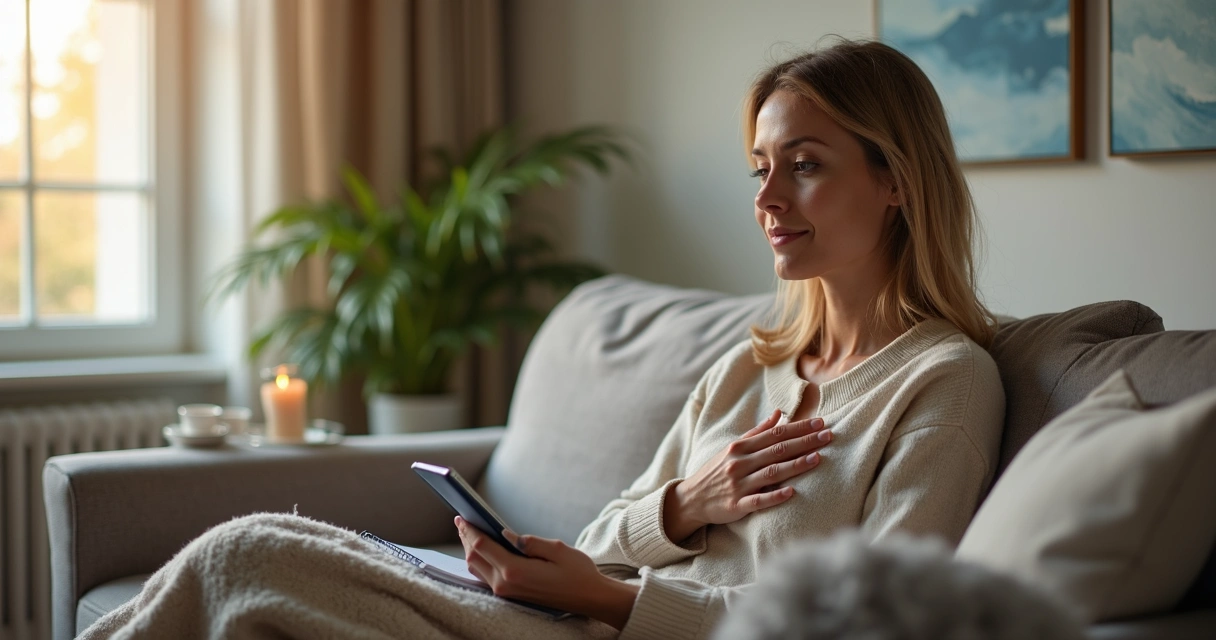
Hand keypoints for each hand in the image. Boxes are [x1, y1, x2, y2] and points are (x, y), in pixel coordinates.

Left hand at [455, 517, 638, 628]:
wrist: (589, 598)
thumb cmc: (577, 572)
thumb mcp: (557, 548)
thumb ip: (528, 541)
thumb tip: (505, 533)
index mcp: (515, 571)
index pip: (482, 546)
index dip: (470, 530)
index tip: (462, 516)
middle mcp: (506, 585)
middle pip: (474, 558)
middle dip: (466, 538)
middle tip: (461, 520)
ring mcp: (507, 592)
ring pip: (477, 569)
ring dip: (471, 550)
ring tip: (469, 532)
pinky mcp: (511, 595)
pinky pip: (486, 576)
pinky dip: (480, 561)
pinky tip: (482, 549)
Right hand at [664, 409, 829, 541]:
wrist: (691, 498)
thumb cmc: (716, 471)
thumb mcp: (733, 448)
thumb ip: (757, 432)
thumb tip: (778, 413)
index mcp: (741, 447)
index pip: (775, 434)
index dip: (799, 428)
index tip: (820, 423)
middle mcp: (740, 463)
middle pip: (777, 450)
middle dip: (804, 442)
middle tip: (828, 435)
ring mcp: (738, 484)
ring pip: (771, 473)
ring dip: (795, 465)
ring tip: (818, 458)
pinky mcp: (736, 505)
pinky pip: (758, 501)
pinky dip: (774, 496)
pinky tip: (791, 492)